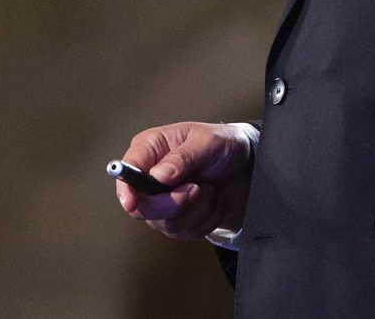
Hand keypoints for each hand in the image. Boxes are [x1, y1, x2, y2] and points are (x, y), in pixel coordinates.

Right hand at [115, 121, 254, 240]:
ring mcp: (164, 202)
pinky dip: (206, 220)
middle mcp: (151, 177)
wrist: (248, 168)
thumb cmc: (224, 145)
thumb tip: (159, 176)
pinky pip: (186, 233)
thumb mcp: (208, 142)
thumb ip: (183, 157)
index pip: (128, 171)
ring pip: (167, 223)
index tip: (133, 202)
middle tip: (196, 188)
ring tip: (210, 188)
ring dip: (197, 209)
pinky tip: (214, 202)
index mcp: (151, 149)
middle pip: (143, 207)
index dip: (126, 189)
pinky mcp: (179, 221)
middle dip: (174, 203)